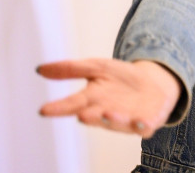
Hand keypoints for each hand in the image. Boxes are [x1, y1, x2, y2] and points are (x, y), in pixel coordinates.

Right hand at [37, 58, 181, 138]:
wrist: (155, 83)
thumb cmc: (121, 78)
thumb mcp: (97, 67)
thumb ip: (71, 69)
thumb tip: (40, 69)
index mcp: (92, 99)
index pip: (72, 104)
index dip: (59, 108)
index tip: (44, 110)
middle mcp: (106, 112)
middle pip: (95, 117)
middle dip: (89, 117)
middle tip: (81, 114)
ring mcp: (127, 119)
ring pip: (118, 123)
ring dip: (113, 120)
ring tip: (107, 113)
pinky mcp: (146, 123)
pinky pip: (143, 127)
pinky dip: (141, 125)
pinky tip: (139, 121)